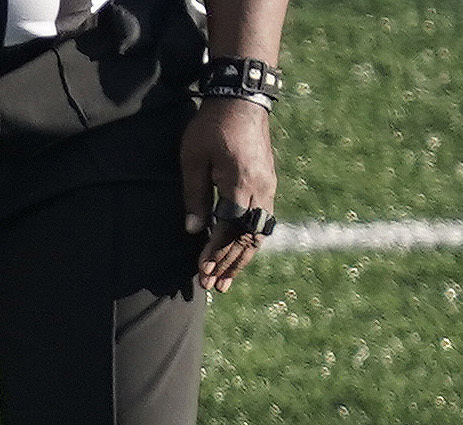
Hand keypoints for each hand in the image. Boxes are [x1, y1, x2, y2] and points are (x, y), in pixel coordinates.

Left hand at [181, 98, 278, 292]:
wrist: (242, 98)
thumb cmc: (212, 126)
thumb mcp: (193, 159)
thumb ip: (194, 197)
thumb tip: (193, 231)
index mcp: (240, 184)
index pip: (228, 230)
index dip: (214, 254)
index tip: (202, 273)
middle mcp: (260, 190)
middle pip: (246, 238)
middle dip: (229, 265)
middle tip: (213, 287)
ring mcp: (268, 187)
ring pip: (258, 233)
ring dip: (241, 258)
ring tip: (227, 280)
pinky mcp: (268, 183)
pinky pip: (262, 220)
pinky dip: (249, 241)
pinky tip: (239, 254)